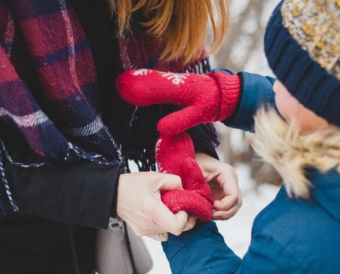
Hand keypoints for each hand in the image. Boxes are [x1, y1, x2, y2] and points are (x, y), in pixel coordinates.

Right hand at [116, 69, 239, 135]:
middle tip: (115, 84)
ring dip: (136, 80)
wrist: (224, 92)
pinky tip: (135, 83)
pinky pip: (156, 81)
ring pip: (151, 78)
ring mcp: (172, 80)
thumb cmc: (211, 103)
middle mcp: (172, 80)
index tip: (120, 89)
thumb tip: (159, 129)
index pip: (151, 87)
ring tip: (119, 82)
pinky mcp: (173, 82)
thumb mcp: (198, 114)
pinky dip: (145, 81)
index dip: (135, 89)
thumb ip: (180, 121)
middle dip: (132, 82)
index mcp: (176, 87)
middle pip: (148, 80)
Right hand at [117, 172, 196, 240]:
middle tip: (183, 207)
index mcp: (153, 212)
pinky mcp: (141, 232)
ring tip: (169, 209)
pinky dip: (164, 227)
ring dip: (173, 222)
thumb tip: (183, 190)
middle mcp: (148, 225)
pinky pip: (160, 234)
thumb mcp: (155, 177)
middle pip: (176, 231)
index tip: (182, 206)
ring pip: (169, 233)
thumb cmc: (131, 185)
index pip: (178, 226)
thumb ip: (174, 181)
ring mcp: (144, 231)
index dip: (185, 217)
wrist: (112, 193)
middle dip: (183, 219)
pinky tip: (161, 215)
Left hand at [195, 153, 241, 219]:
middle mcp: (232, 182)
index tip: (212, 206)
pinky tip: (210, 214)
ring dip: (224, 215)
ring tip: (211, 216)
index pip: (234, 195)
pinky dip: (221, 213)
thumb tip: (198, 203)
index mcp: (227, 174)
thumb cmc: (196, 162)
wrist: (196, 159)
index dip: (224, 205)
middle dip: (226, 213)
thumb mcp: (195, 171)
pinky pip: (228, 207)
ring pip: (234, 207)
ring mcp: (230, 188)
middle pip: (237, 203)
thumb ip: (197, 185)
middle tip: (212, 216)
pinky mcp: (225, 194)